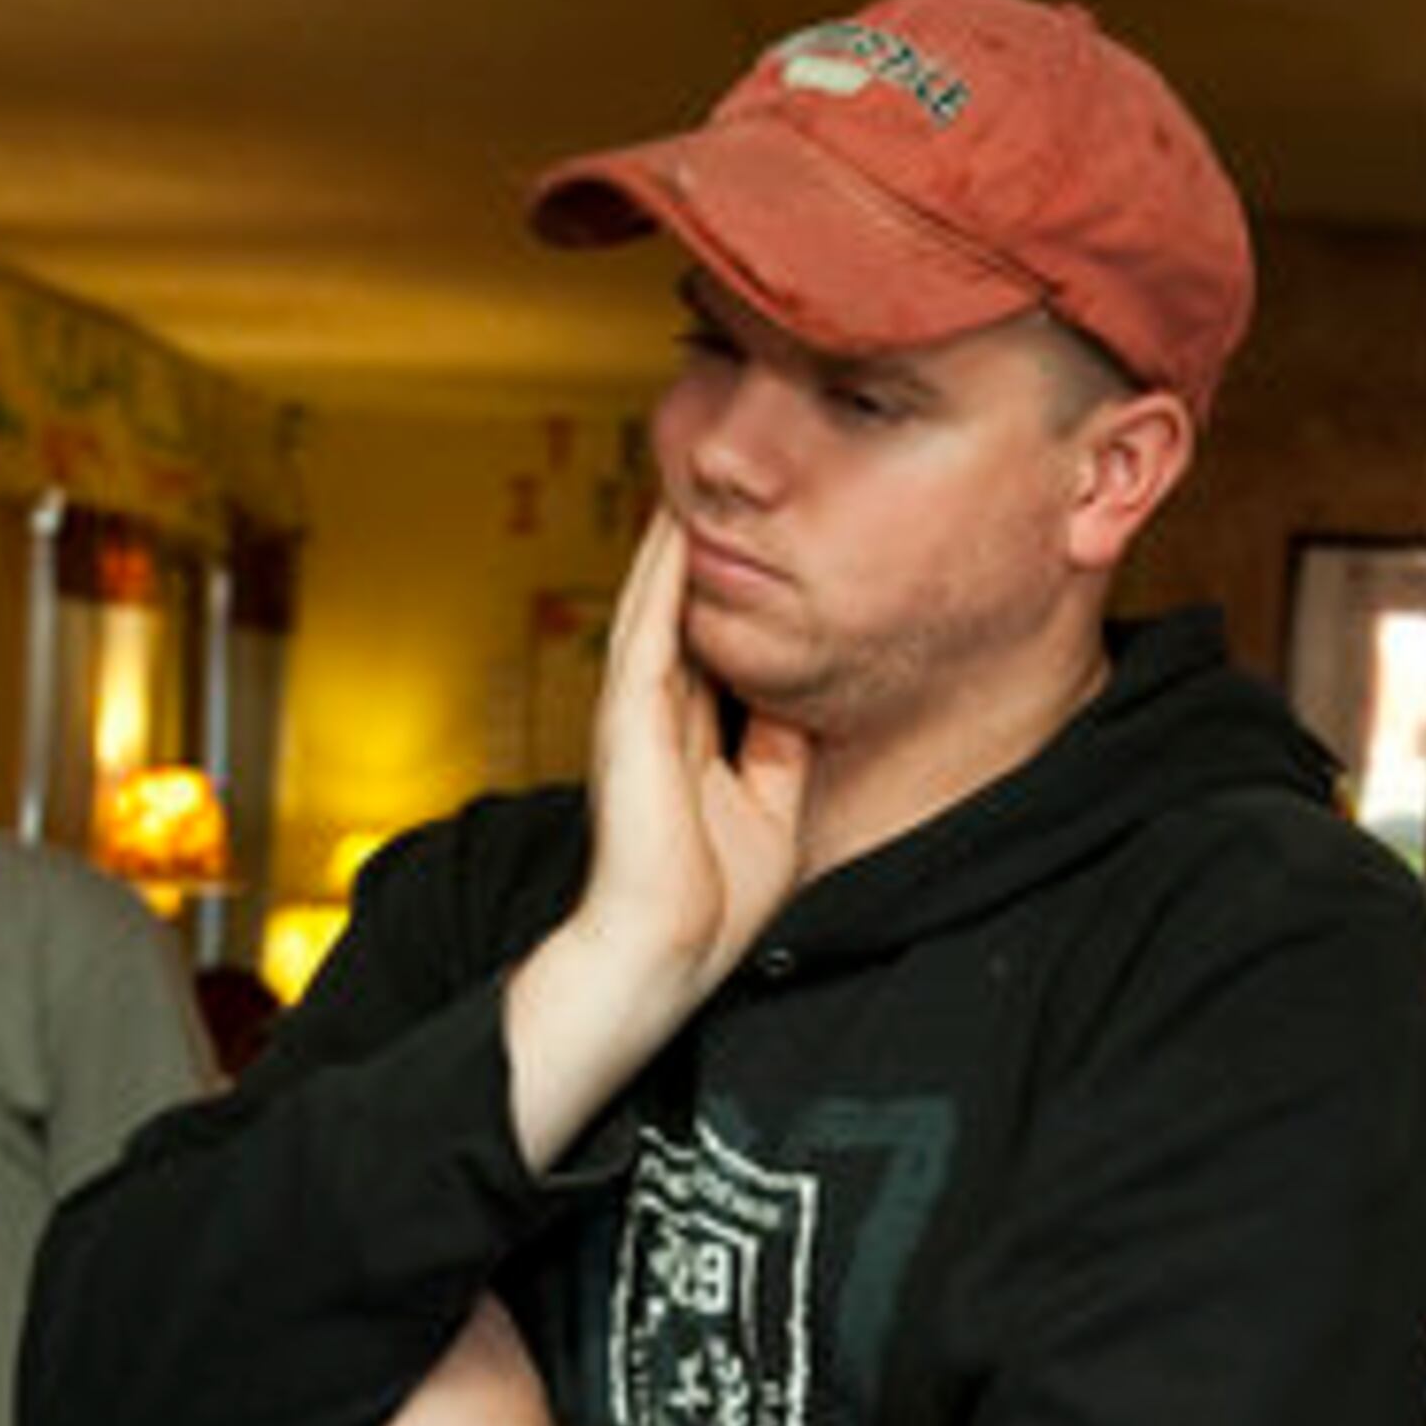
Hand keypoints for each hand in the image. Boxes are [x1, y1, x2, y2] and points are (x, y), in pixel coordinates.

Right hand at [502, 510, 813, 1168]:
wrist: (669, 950)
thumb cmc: (714, 898)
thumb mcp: (772, 799)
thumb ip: (778, 741)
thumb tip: (798, 688)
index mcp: (686, 733)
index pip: (707, 640)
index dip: (726, 587)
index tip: (756, 534)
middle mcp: (654, 712)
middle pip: (676, 609)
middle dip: (692, 547)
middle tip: (711, 477)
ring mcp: (634, 710)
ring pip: (655, 603)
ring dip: (668, 542)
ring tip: (687, 475)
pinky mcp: (627, 716)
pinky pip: (648, 627)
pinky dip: (658, 575)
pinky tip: (672, 526)